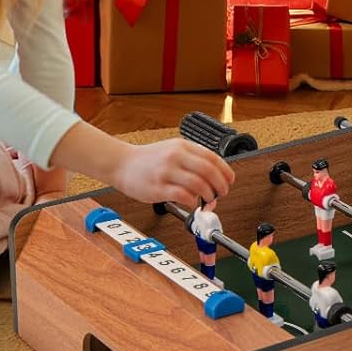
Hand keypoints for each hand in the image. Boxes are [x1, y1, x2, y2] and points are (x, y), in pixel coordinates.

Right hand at [115, 137, 236, 208]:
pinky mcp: (157, 188)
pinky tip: (192, 204)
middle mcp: (175, 156)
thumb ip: (192, 161)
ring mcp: (166, 172)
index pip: (213, 158)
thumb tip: (214, 179)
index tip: (229, 181)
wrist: (121, 163)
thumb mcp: (172, 150)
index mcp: (182, 146)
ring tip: (207, 201)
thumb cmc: (148, 160)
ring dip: (208, 196)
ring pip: (198, 184)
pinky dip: (193, 202)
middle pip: (209, 171)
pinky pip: (183, 196)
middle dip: (220, 186)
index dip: (225, 172)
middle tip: (221, 194)